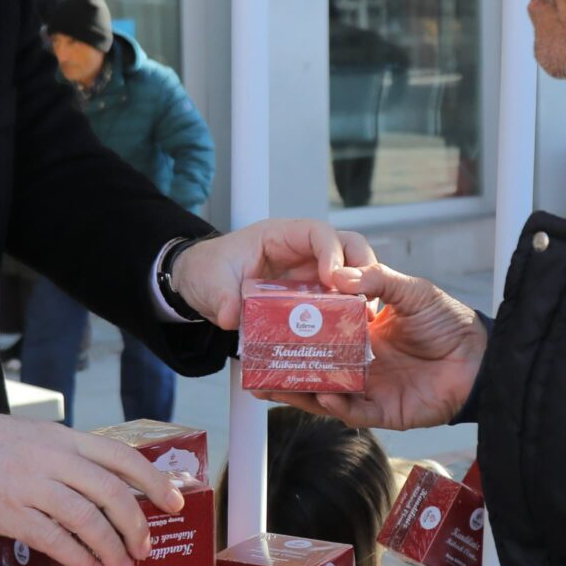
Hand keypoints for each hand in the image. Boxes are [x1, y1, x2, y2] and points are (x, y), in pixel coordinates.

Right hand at [0, 401, 181, 565]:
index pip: (122, 457)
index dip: (154, 482)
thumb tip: (113, 496)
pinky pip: (54, 539)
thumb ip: (73, 461)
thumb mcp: (40, 438)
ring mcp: (30, 485)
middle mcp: (53, 458)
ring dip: (111, 548)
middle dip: (136, 526)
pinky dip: (79, 557)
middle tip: (145, 549)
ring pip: (87, 519)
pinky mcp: (8, 512)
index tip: (176, 503)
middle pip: (112, 493)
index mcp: (66, 438)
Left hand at [171, 220, 376, 328]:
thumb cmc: (209, 270)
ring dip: (360, 294)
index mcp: (280, 236)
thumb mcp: (211, 283)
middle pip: (347, 247)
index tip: (334, 279)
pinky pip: (336, 300)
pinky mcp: (310, 296)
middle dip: (362, 270)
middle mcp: (302, 252)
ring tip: (363, 321)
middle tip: (364, 301)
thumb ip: (222, 298)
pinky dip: (346, 313)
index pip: (318, 232)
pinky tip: (349, 333)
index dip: (332, 252)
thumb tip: (233, 317)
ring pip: (349, 273)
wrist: (201, 285)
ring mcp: (309, 274)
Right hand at [264, 262, 485, 431]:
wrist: (480, 356)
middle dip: (285, 369)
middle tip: (256, 365)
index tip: (269, 327)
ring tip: (272, 385)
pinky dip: (337, 406)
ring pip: (326, 394)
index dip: (295, 334)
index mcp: (362, 333)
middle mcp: (361, 363)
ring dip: (300, 391)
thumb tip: (338, 273)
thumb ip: (376, 279)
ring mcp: (370, 389)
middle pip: (314, 368)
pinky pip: (354, 413)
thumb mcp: (409, 290)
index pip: (320, 335)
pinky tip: (322, 395)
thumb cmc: (448, 321)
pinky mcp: (385, 412)